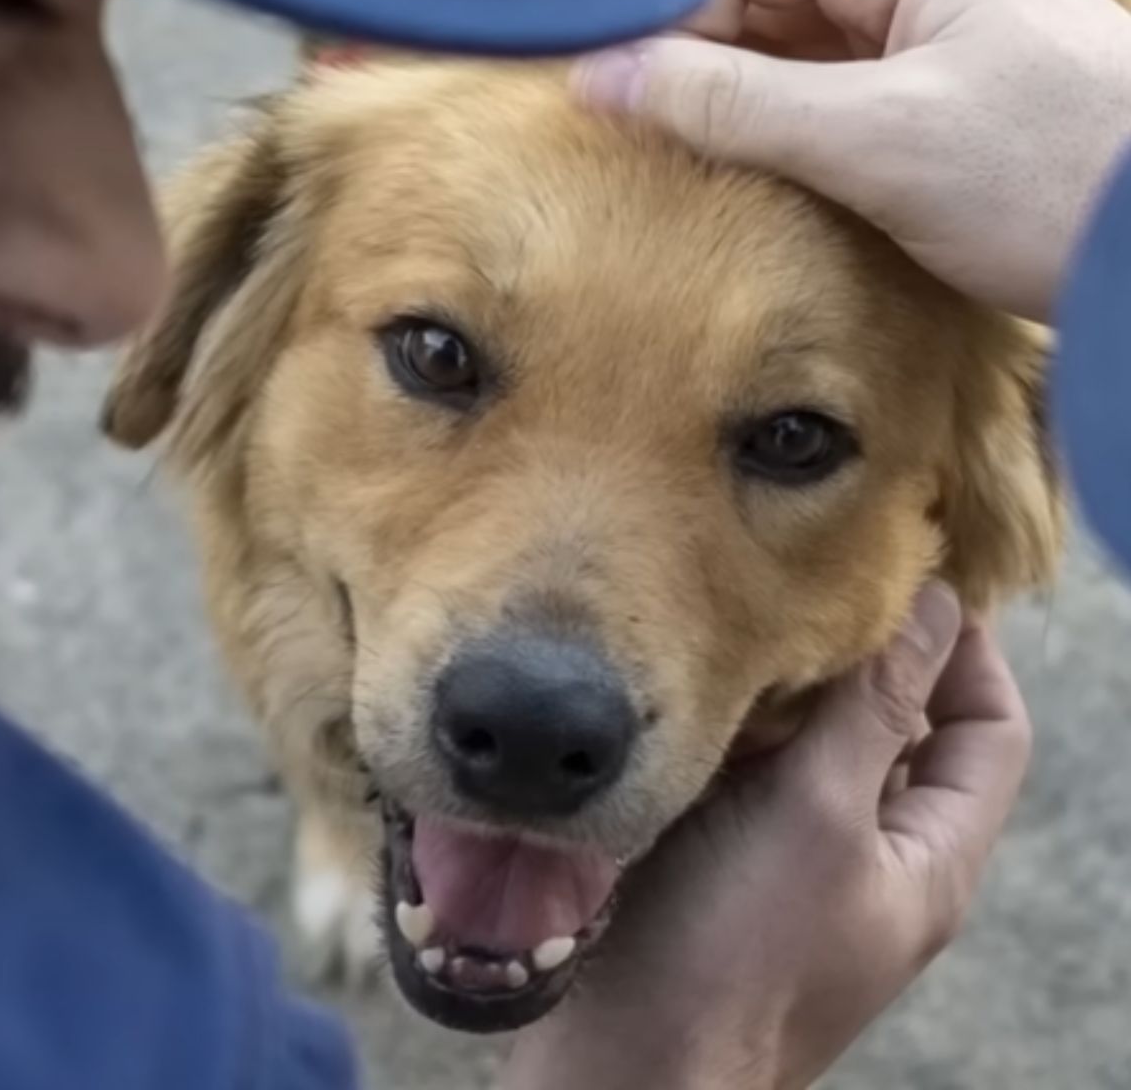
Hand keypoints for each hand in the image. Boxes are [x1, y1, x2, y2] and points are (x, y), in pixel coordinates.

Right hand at [501, 582, 1030, 1089]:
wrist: (630, 1065)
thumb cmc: (737, 947)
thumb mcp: (819, 814)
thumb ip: (875, 709)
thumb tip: (932, 603)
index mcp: (930, 856)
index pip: (989, 729)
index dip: (966, 649)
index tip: (907, 578)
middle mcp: (874, 855)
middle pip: (904, 730)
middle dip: (867, 657)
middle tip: (809, 585)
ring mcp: (798, 858)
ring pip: (819, 743)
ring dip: (793, 685)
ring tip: (747, 623)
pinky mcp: (730, 856)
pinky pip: (755, 770)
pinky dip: (740, 721)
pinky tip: (699, 686)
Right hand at [573, 0, 1130, 321]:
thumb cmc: (1046, 178)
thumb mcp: (875, 140)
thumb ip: (733, 103)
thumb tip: (603, 78)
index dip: (665, 5)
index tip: (635, 96)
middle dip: (690, 54)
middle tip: (664, 145)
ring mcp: (905, 28)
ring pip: (770, 37)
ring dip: (726, 97)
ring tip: (707, 170)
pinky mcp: (911, 90)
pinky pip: (808, 86)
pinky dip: (770, 127)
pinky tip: (760, 177)